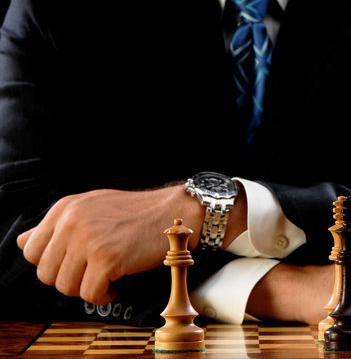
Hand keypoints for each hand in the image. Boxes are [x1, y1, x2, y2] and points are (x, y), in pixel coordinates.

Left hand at [16, 185, 204, 304]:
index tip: (76, 264)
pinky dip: (104, 296)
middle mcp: (71, 222)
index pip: (32, 251)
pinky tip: (117, 284)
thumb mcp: (91, 208)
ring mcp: (88, 240)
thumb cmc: (136, 213)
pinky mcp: (107, 258)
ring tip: (108, 277)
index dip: (53, 264)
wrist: (172, 213)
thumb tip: (24, 242)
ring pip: (66, 287)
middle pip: (46, 273)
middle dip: (70, 280)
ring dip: (88, 289)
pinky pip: (90, 294)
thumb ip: (57, 225)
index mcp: (65, 209)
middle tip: (94, 273)